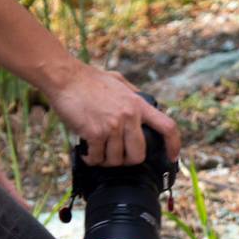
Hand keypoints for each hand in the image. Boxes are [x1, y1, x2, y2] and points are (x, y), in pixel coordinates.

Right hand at [45, 62, 180, 167]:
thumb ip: (133, 94)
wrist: (65, 77)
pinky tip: (86, 152)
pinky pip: (97, 158)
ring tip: (96, 151)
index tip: (172, 156)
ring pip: (115, 160)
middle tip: (116, 156)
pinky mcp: (95, 132)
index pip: (167, 126)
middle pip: (138, 155)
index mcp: (138, 104)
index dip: (173, 145)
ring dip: (104, 160)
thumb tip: (143, 103)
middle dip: (127, 161)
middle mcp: (128, 115)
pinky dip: (91, 159)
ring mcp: (112, 125)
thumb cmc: (89, 79)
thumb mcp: (119, 81)